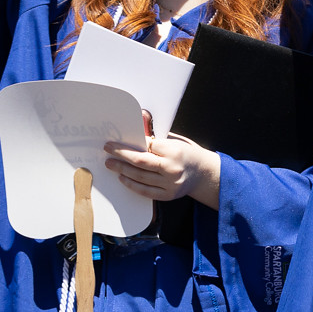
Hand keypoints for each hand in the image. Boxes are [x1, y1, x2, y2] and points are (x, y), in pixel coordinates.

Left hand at [104, 111, 221, 208]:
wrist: (205, 174)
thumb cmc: (188, 153)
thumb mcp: (176, 139)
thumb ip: (157, 133)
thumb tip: (141, 116)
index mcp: (175, 151)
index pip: (148, 145)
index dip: (131, 144)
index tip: (116, 142)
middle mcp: (173, 168)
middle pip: (140, 161)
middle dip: (121, 155)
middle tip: (108, 151)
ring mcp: (171, 184)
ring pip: (140, 177)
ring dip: (122, 170)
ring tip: (111, 164)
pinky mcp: (168, 195)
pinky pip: (145, 191)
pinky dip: (132, 184)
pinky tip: (123, 178)